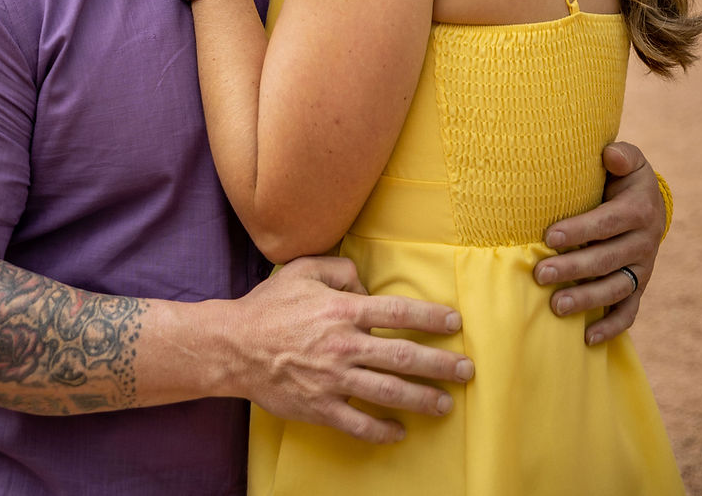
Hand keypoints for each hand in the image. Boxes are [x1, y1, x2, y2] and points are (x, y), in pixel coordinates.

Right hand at [226, 256, 472, 442]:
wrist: (233, 346)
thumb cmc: (269, 306)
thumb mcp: (302, 269)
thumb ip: (339, 269)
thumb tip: (365, 285)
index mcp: (342, 311)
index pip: (398, 313)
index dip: (430, 317)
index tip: (454, 322)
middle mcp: (344, 346)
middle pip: (403, 357)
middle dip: (441, 364)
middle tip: (467, 370)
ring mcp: (333, 380)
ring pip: (388, 393)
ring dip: (422, 399)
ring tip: (445, 404)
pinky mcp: (320, 408)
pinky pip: (358, 424)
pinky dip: (382, 431)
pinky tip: (399, 431)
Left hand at [533, 142, 664, 343]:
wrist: (648, 202)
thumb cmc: (623, 177)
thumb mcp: (628, 160)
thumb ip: (621, 155)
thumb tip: (609, 154)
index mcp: (639, 211)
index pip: (608, 223)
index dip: (580, 230)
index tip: (549, 237)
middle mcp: (643, 243)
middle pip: (607, 260)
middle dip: (573, 269)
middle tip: (539, 274)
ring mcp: (642, 269)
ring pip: (616, 289)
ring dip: (586, 300)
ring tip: (555, 306)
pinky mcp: (638, 287)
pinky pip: (629, 312)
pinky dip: (611, 327)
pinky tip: (587, 338)